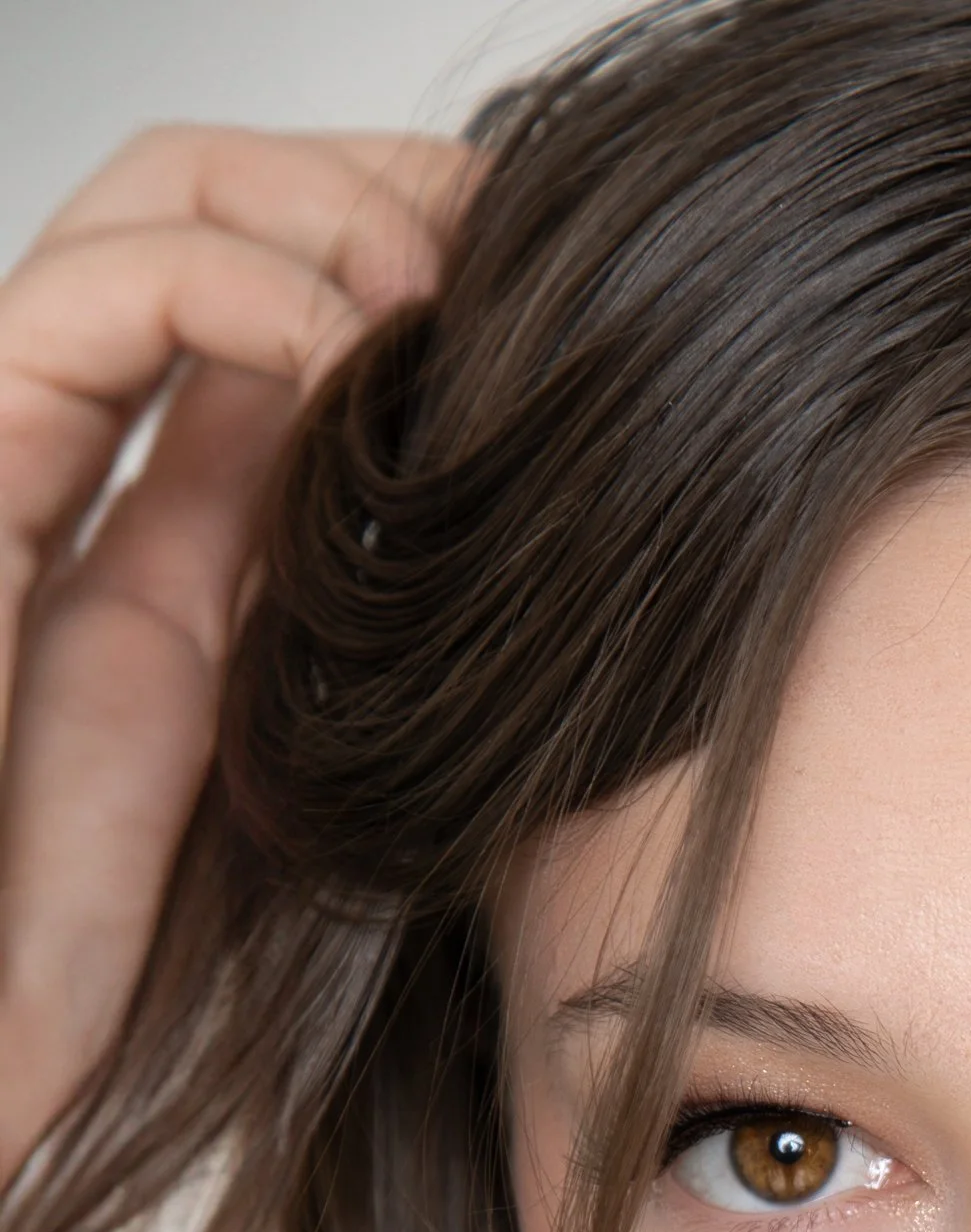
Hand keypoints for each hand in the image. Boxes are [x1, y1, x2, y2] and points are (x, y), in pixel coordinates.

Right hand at [0, 129, 472, 1189]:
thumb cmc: (135, 1000)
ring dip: (319, 208)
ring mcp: (26, 477)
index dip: (426, 261)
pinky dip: (240, 289)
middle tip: (521, 238)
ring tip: (447, 294)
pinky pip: (89, 305)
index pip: (300, 317)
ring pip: (154, 206)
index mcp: (195, 549)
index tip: (569, 294)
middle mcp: (106, 483)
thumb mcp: (347, 814)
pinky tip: (353, 360)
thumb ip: (422, 698)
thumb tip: (607, 630)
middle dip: (383, 187)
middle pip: (228, 214)